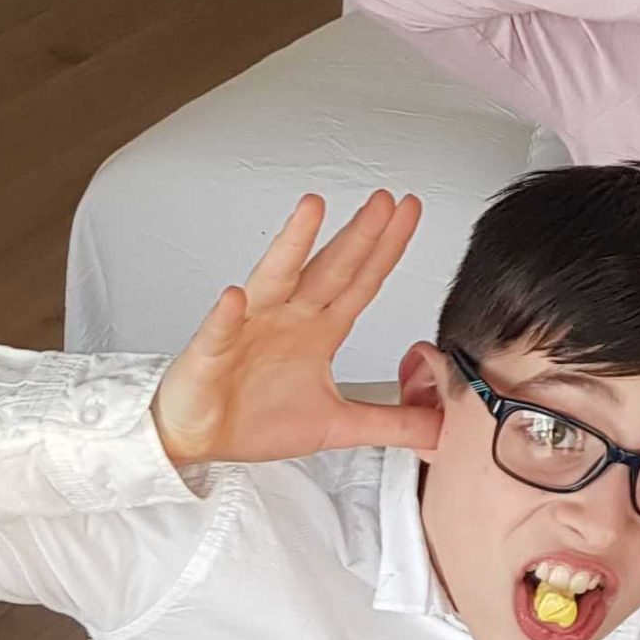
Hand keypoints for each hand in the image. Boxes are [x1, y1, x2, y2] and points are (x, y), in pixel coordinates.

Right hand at [152, 193, 442, 466]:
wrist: (196, 439)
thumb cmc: (255, 419)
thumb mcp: (338, 425)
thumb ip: (392, 423)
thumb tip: (442, 428)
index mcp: (319, 330)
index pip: (362, 282)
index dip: (387, 248)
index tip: (408, 210)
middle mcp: (287, 319)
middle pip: (330, 270)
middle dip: (358, 235)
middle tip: (384, 200)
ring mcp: (247, 330)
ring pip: (275, 280)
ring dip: (293, 244)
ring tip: (313, 208)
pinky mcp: (209, 356)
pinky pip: (220, 332)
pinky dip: (226, 315)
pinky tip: (236, 295)